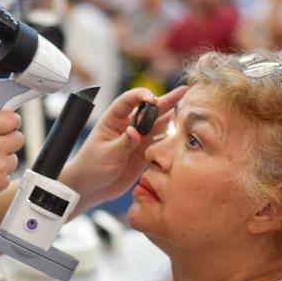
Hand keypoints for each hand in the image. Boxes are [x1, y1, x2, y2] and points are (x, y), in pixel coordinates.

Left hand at [62, 86, 186, 208]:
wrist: (91, 188)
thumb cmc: (91, 166)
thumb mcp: (107, 153)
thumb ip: (123, 142)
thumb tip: (135, 132)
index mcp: (114, 120)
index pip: (129, 100)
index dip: (141, 96)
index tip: (152, 99)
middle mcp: (128, 127)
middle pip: (150, 110)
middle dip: (167, 101)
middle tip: (185, 91)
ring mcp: (138, 141)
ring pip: (159, 126)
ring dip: (173, 120)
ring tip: (190, 113)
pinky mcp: (144, 155)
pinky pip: (161, 145)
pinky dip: (172, 141)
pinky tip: (184, 136)